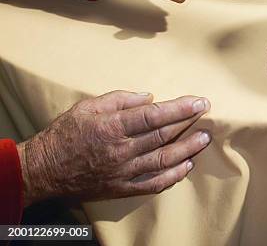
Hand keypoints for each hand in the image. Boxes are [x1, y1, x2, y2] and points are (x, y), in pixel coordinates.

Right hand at [17, 91, 211, 205]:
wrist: (43, 170)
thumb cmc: (65, 134)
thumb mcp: (87, 106)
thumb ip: (120, 99)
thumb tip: (149, 97)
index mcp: (112, 126)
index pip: (155, 115)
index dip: (180, 108)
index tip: (199, 102)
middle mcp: (121, 149)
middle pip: (164, 136)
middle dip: (189, 124)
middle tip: (206, 115)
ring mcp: (123, 171)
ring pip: (164, 160)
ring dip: (188, 149)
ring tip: (204, 139)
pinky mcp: (121, 188)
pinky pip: (153, 184)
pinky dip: (172, 176)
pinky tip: (186, 165)